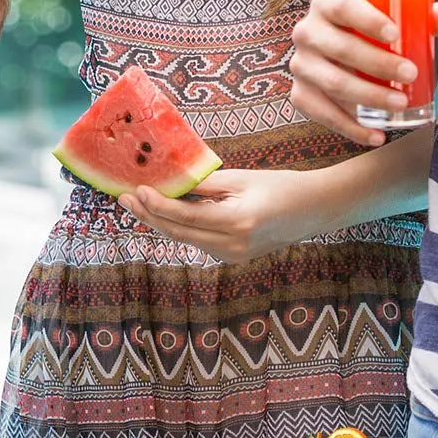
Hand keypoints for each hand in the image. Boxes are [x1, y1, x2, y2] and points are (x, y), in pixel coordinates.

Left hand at [122, 168, 337, 263]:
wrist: (314, 210)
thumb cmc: (281, 187)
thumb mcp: (242, 179)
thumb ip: (205, 185)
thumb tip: (171, 184)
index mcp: (237, 223)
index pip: (185, 217)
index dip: (157, 204)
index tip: (136, 190)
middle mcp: (233, 246)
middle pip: (179, 233)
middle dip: (149, 215)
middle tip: (124, 198)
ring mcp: (233, 256)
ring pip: (186, 240)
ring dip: (160, 222)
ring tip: (137, 203)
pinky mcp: (233, 258)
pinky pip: (199, 242)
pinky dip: (180, 227)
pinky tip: (164, 212)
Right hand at [288, 0, 437, 145]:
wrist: (342, 52)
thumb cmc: (372, 31)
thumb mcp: (395, 18)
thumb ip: (426, 17)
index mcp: (327, 3)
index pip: (343, 6)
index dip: (367, 19)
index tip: (395, 34)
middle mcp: (307, 32)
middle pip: (340, 47)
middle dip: (377, 63)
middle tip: (410, 74)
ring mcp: (300, 65)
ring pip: (332, 82)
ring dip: (369, 96)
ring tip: (401, 104)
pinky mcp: (300, 93)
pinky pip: (322, 113)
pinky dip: (350, 127)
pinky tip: (377, 135)